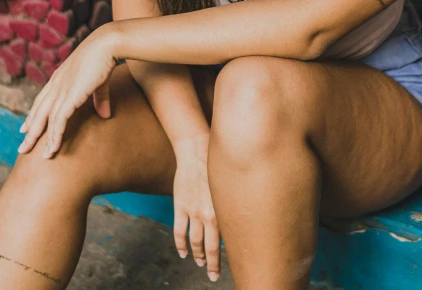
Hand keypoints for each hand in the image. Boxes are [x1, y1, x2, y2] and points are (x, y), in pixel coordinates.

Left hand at [18, 25, 118, 158]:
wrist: (107, 44)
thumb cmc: (104, 57)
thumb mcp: (99, 82)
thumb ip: (99, 99)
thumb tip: (106, 115)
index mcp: (60, 77)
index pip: (41, 99)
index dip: (34, 114)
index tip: (27, 127)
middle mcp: (56, 84)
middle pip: (38, 111)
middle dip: (30, 130)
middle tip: (24, 146)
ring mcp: (61, 89)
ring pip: (45, 119)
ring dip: (40, 138)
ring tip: (41, 155)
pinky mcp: (70, 95)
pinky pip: (58, 120)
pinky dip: (55, 135)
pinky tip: (53, 148)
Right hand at [173, 133, 220, 281]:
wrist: (197, 152)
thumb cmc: (216, 166)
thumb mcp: (228, 187)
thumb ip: (229, 205)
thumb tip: (237, 219)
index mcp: (223, 210)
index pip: (226, 240)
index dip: (225, 256)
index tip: (227, 266)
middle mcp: (209, 214)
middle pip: (211, 247)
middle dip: (212, 264)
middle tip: (213, 275)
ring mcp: (193, 211)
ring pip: (195, 242)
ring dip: (197, 255)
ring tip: (200, 262)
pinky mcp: (181, 207)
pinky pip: (179, 231)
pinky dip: (180, 245)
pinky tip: (183, 252)